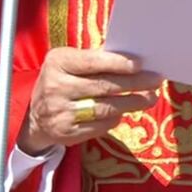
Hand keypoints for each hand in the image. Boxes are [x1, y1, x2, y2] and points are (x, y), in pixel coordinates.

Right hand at [18, 48, 163, 155]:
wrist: (35, 116)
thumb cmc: (61, 81)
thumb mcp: (68, 63)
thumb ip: (94, 60)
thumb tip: (131, 59)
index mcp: (58, 63)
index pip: (92, 62)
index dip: (118, 63)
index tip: (140, 64)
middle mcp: (56, 87)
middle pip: (103, 86)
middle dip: (134, 83)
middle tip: (155, 81)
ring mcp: (60, 112)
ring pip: (105, 107)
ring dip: (132, 103)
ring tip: (150, 97)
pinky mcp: (67, 133)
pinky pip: (100, 125)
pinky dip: (116, 118)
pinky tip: (125, 111)